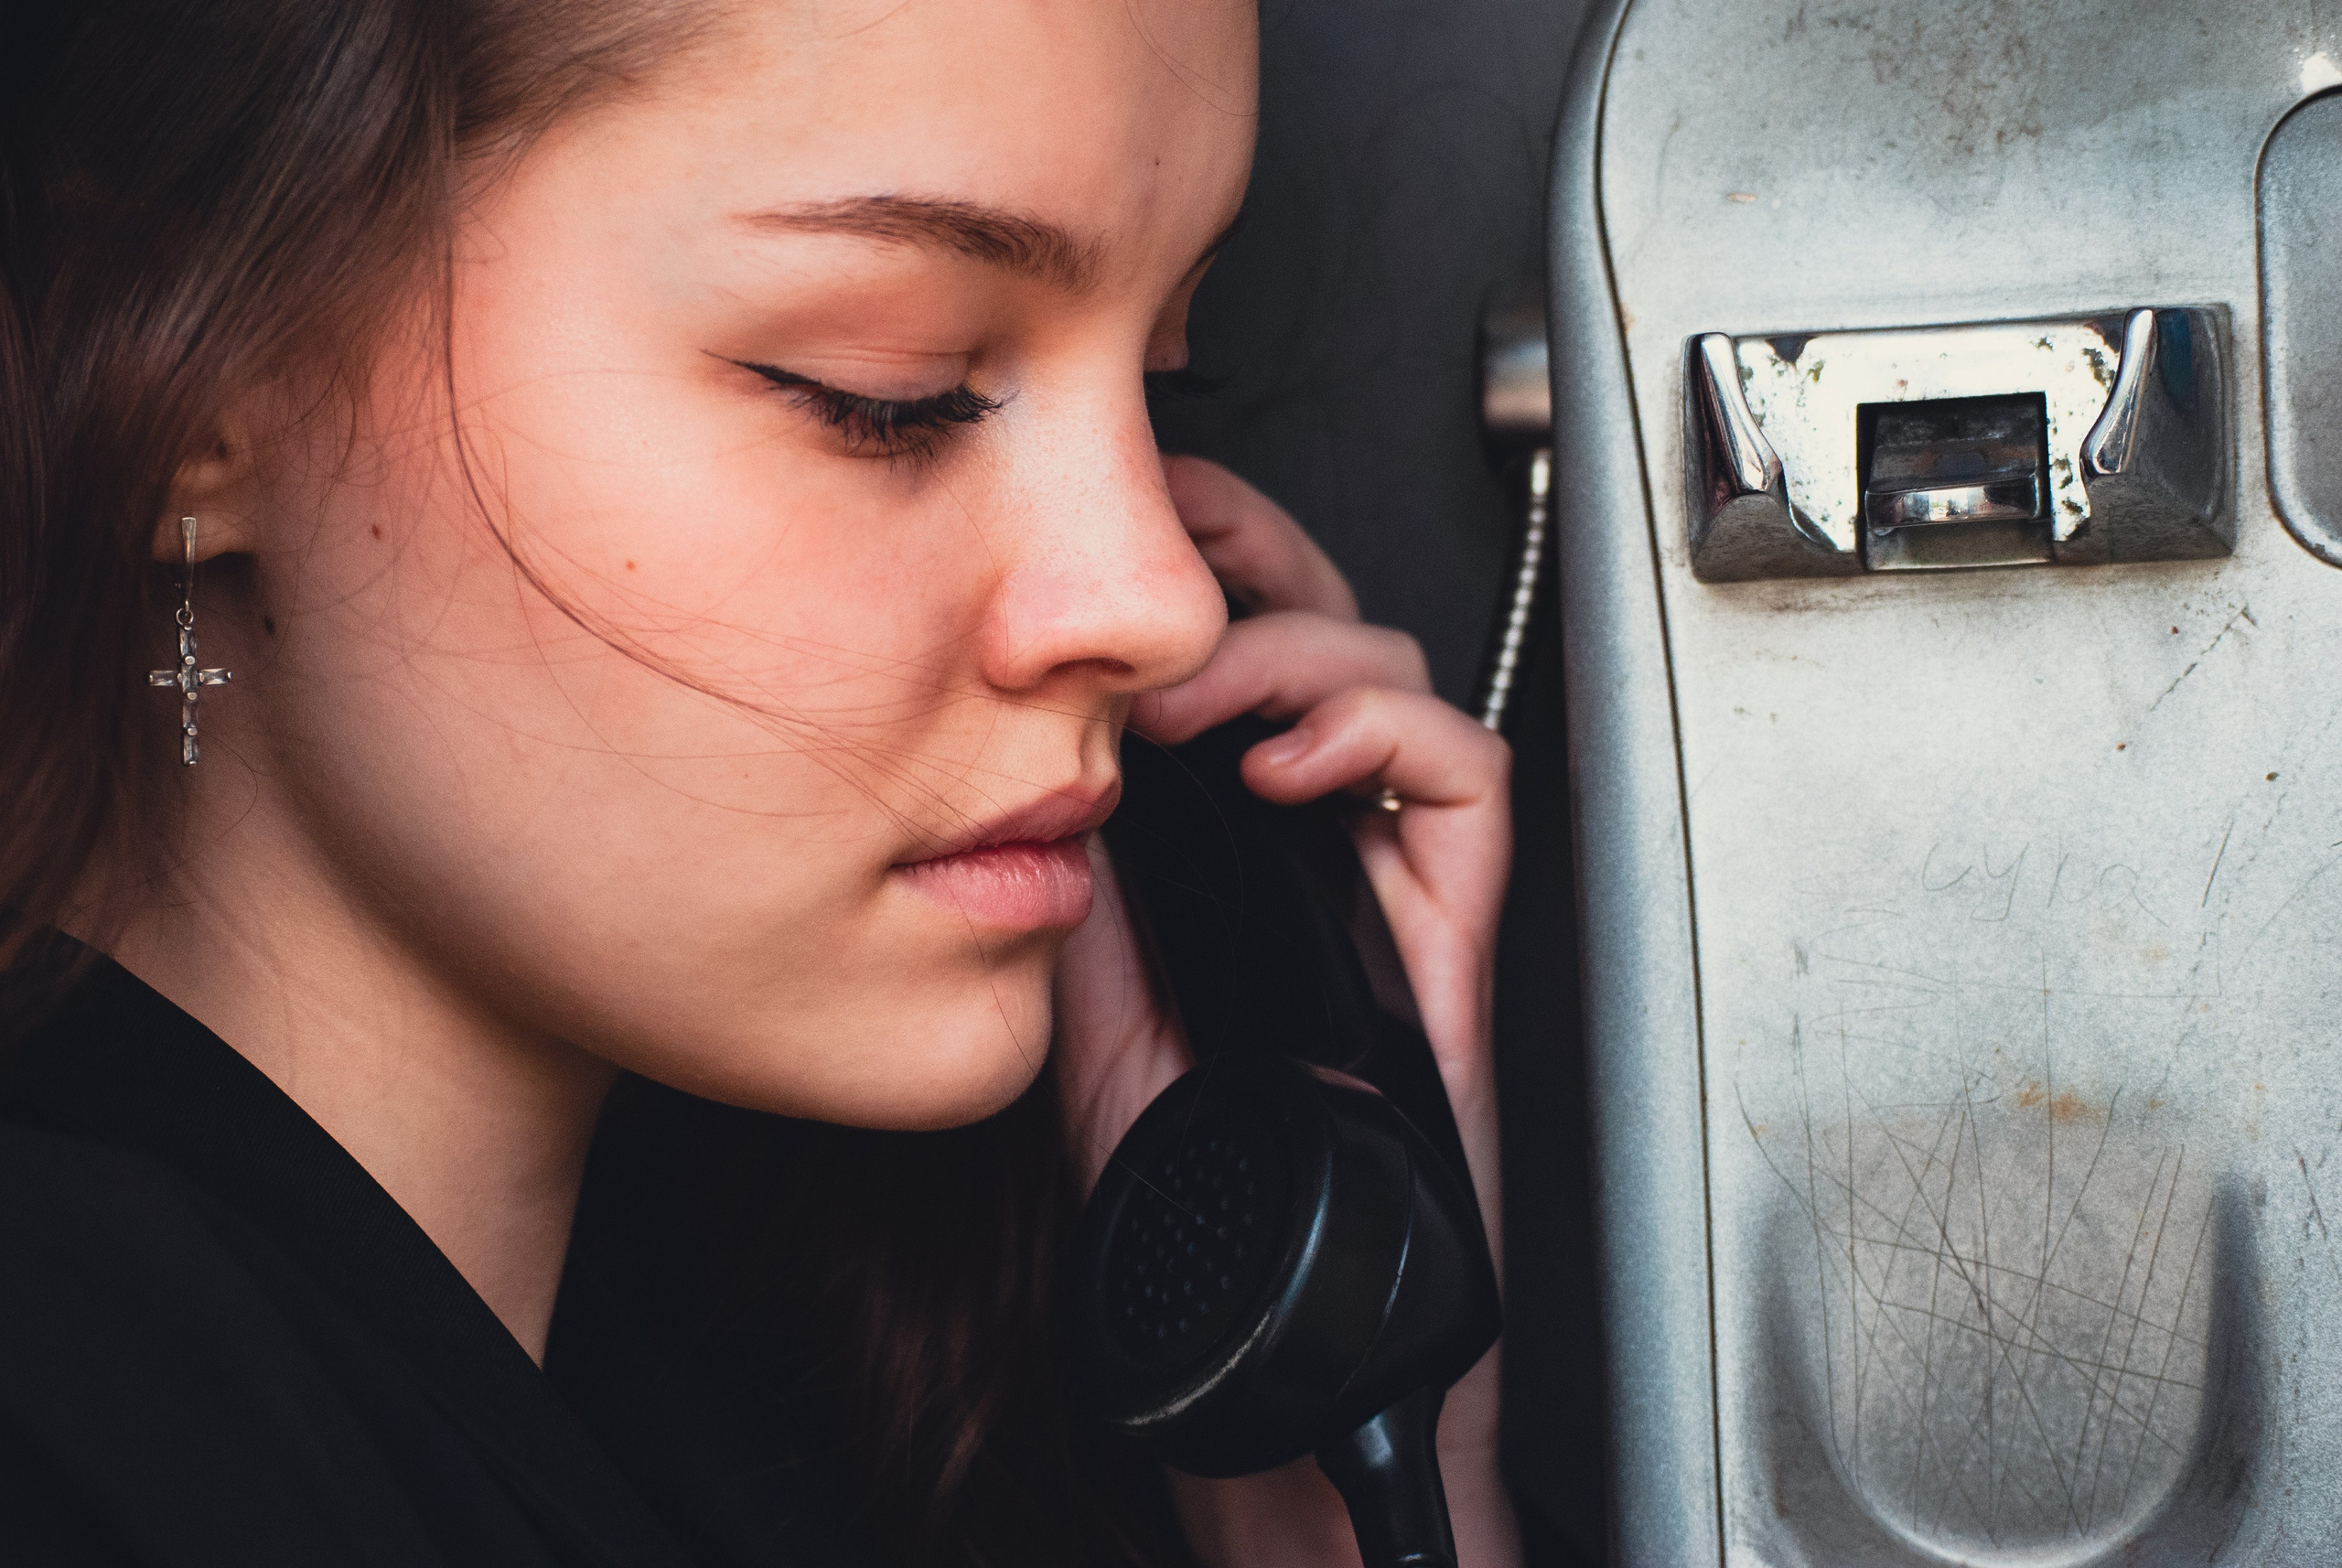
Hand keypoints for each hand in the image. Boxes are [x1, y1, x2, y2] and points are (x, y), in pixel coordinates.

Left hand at [1051, 455, 1518, 1567]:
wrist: (1266, 1286)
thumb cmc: (1189, 1157)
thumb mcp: (1085, 968)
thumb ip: (1085, 851)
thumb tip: (1036, 734)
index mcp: (1224, 818)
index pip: (1224, 636)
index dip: (1187, 555)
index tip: (1113, 512)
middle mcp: (1312, 819)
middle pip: (1315, 615)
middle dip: (1246, 549)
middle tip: (1166, 531)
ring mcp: (1385, 858)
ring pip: (1389, 667)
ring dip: (1289, 652)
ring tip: (1196, 705)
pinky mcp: (1451, 911)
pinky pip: (1460, 772)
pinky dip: (1379, 736)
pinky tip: (1286, 771)